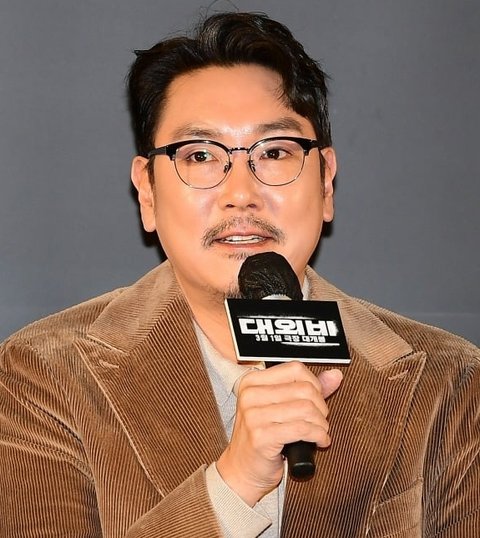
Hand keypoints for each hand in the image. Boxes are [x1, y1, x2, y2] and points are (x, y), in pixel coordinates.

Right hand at [216, 362, 342, 505]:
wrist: (242, 469)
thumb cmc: (263, 436)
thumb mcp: (282, 406)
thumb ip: (307, 388)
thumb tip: (335, 375)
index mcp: (252, 381)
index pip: (295, 369)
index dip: (314, 384)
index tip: (317, 399)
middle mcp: (250, 394)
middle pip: (304, 389)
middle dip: (321, 407)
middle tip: (320, 420)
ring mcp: (253, 415)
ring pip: (306, 409)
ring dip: (321, 424)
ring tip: (319, 431)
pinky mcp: (261, 436)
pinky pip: (302, 429)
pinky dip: (319, 436)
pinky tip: (319, 441)